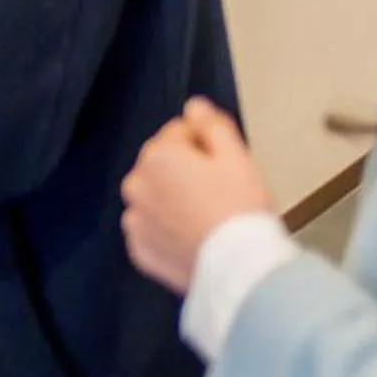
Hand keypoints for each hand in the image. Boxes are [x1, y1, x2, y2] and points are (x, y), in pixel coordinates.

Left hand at [121, 98, 276, 294]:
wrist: (239, 268)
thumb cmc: (241, 209)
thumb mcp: (236, 157)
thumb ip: (212, 126)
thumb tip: (195, 107)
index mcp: (158, 156)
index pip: (179, 133)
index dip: (206, 143)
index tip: (225, 161)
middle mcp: (136, 185)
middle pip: (162, 165)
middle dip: (185, 170)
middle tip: (221, 191)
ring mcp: (135, 221)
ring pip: (153, 197)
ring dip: (172, 199)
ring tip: (208, 216)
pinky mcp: (140, 251)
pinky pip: (152, 230)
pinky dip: (166, 229)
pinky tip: (193, 236)